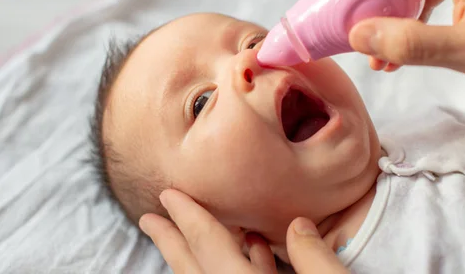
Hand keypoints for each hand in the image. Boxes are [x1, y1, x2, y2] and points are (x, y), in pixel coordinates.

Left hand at [139, 189, 347, 272]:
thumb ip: (315, 259)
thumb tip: (299, 225)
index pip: (211, 248)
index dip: (188, 219)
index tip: (166, 197)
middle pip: (195, 268)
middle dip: (172, 241)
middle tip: (149, 219)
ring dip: (196, 253)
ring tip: (185, 231)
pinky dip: (236, 265)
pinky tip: (250, 250)